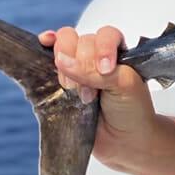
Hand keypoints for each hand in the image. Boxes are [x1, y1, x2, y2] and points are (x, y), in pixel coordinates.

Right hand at [38, 26, 157, 167]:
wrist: (124, 140)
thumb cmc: (132, 110)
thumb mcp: (124, 86)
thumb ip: (95, 71)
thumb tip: (62, 60)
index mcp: (118, 50)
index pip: (105, 35)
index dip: (102, 49)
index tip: (105, 70)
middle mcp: (96, 54)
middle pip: (79, 41)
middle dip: (83, 65)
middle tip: (92, 92)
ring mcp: (77, 67)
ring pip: (62, 50)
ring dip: (66, 71)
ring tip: (81, 95)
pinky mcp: (61, 80)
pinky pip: (48, 57)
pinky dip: (44, 48)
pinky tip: (42, 43)